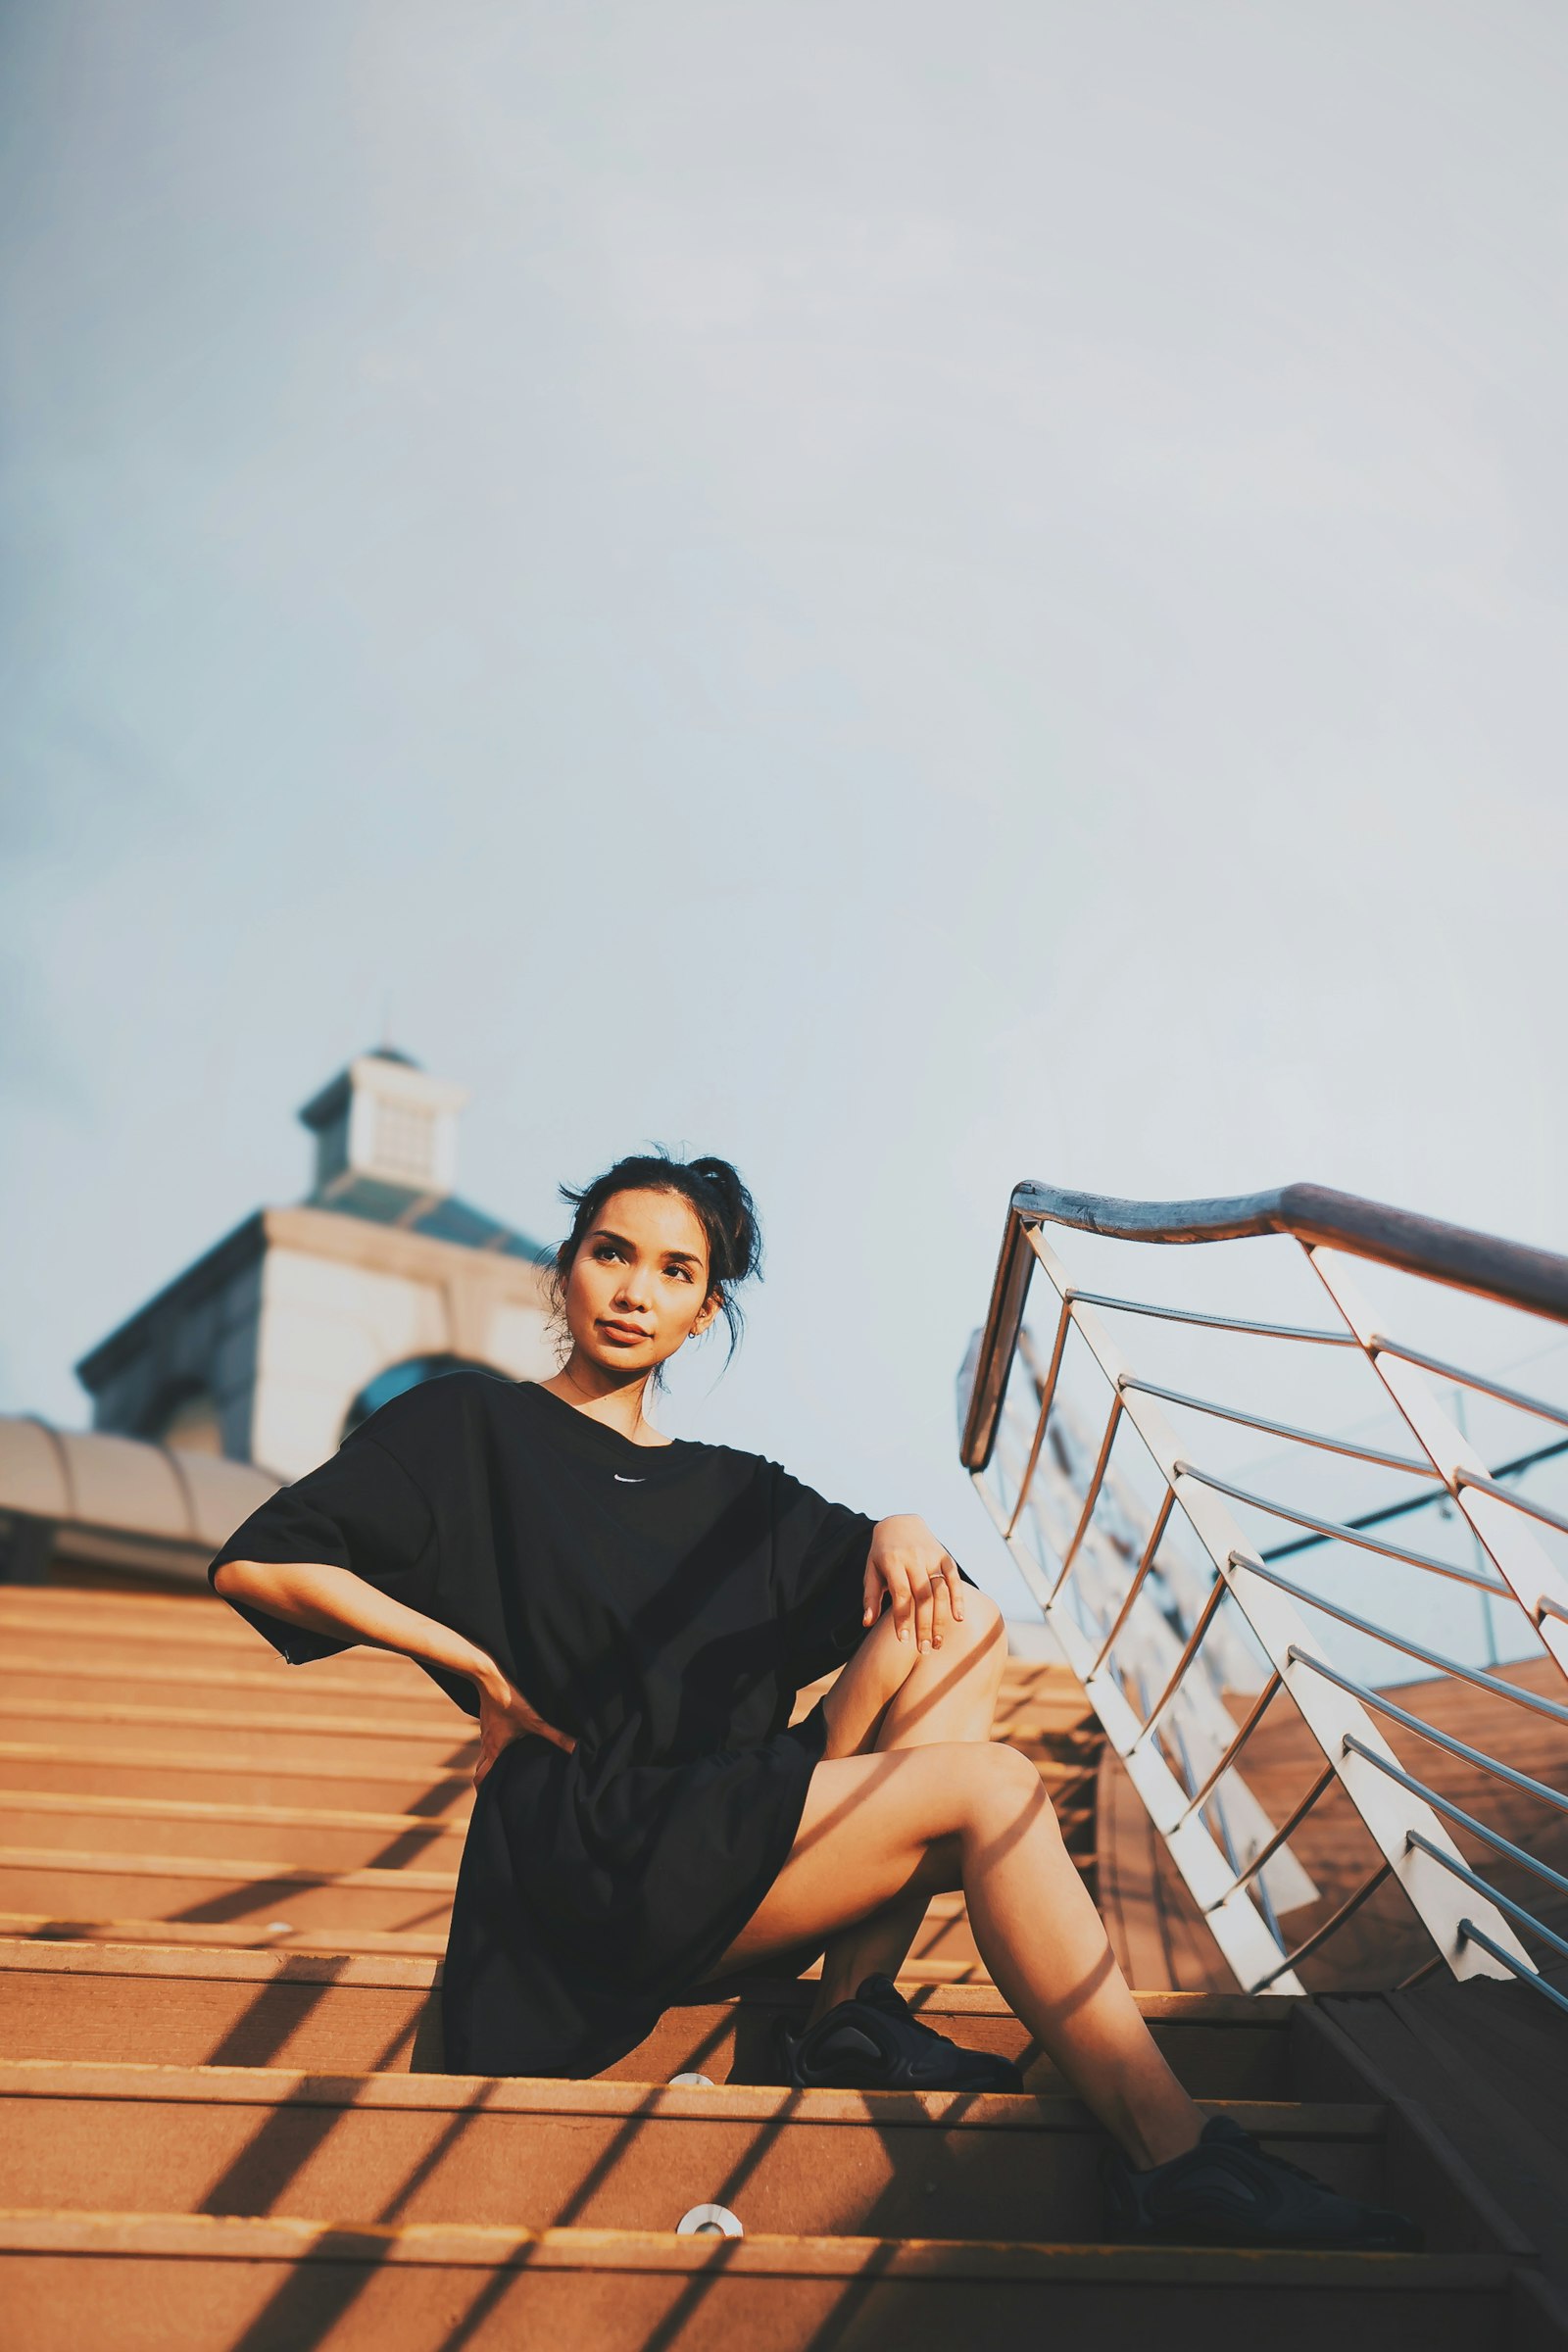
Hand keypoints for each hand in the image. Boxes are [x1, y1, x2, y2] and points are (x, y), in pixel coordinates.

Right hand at [473, 1667, 574, 1787]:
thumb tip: (576, 1748)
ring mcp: (485, 1732)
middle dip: (486, 1783)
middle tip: (498, 1791)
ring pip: (483, 1756)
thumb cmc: (510, 1700)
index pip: (482, 1779)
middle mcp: (486, 1744)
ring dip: (491, 1765)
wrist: (489, 1676)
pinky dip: (494, 1749)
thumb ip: (555, 1736)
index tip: (491, 1804)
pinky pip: (487, 1741)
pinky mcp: (487, 1721)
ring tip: (506, 1771)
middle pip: (480, 1771)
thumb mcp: (535, 1720)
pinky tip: (509, 1743)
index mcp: (494, 1750)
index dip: (484, 1794)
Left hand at [862, 1514, 965, 1652]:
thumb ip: (870, 1597)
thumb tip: (867, 1623)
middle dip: (924, 1625)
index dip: (902, 1618)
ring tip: (938, 1643)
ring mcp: (931, 1556)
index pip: (900, 1594)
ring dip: (940, 1619)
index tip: (903, 1641)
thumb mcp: (871, 1571)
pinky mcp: (944, 1556)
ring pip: (939, 1591)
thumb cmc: (882, 1554)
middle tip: (924, 1650)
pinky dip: (958, 1598)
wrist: (900, 1522)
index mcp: (892, 1561)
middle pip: (922, 1596)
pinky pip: (953, 1578)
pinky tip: (958, 1618)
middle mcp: (913, 1557)